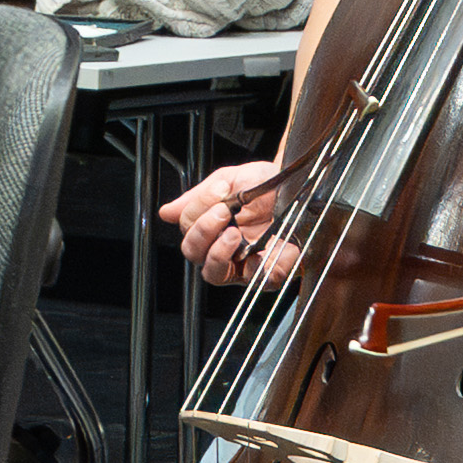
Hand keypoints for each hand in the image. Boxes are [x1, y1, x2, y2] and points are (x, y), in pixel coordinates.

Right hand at [165, 162, 294, 284]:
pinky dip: (257, 270)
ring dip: (218, 254)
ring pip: (215, 275)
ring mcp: (244, 264)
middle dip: (203, 233)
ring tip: (233, 234)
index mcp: (211, 230)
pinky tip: (260, 253)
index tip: (218, 196)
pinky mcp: (270, 273)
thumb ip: (198, 197)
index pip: (188, 233)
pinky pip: (258, 281)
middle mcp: (224, 250)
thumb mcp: (228, 180)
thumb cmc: (263, 184)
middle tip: (223, 213)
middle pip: (195, 256)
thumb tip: (166, 212)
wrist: (297, 182)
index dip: (197, 217)